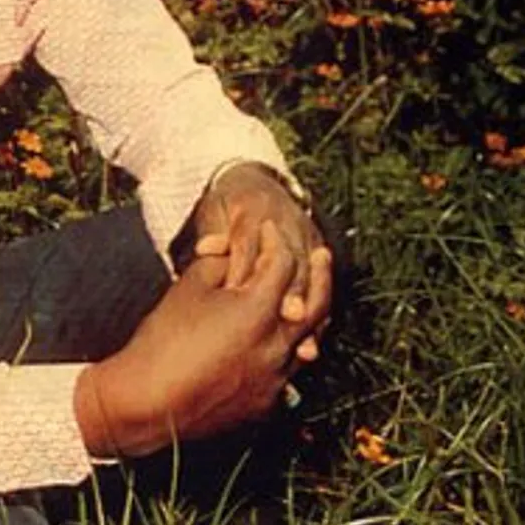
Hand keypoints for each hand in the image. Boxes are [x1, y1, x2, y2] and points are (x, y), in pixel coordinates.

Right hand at [74, 235, 330, 457]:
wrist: (147, 403)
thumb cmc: (163, 339)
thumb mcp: (187, 289)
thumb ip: (215, 260)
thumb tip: (228, 245)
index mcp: (257, 311)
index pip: (281, 265)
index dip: (274, 241)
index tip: (268, 230)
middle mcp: (276, 346)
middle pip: (313, 304)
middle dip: (320, 275)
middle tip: (322, 255)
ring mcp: (275, 379)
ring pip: (307, 341)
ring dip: (309, 316)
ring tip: (305, 298)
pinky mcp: (266, 404)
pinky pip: (288, 371)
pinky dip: (288, 350)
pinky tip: (279, 341)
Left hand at [191, 163, 328, 361]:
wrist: (254, 184)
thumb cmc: (227, 208)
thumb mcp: (214, 213)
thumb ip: (212, 233)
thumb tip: (204, 248)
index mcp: (253, 208)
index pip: (249, 242)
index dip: (245, 270)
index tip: (238, 298)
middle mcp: (283, 219)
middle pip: (289, 257)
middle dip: (291, 289)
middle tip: (289, 317)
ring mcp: (303, 231)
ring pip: (309, 272)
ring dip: (309, 306)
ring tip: (307, 340)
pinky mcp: (316, 245)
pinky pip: (320, 280)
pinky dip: (319, 311)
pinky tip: (314, 340)